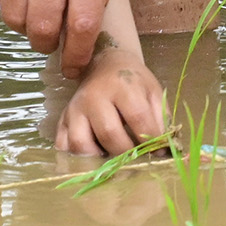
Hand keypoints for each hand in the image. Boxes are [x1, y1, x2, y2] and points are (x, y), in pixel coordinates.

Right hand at [58, 38, 167, 156]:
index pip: (138, 117)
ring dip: (98, 158)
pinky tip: (93, 155)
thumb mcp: (153, 92)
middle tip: (136, 159)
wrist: (106, 65)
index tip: (158, 151)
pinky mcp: (62, 119)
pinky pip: (63, 145)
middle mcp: (94, 96)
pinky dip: (77, 157)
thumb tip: (163, 150)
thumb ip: (161, 118)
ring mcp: (74, 109)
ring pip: (80, 143)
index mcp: (122, 86)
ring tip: (113, 159)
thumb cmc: (133, 82)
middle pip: (109, 133)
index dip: (151, 139)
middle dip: (126, 152)